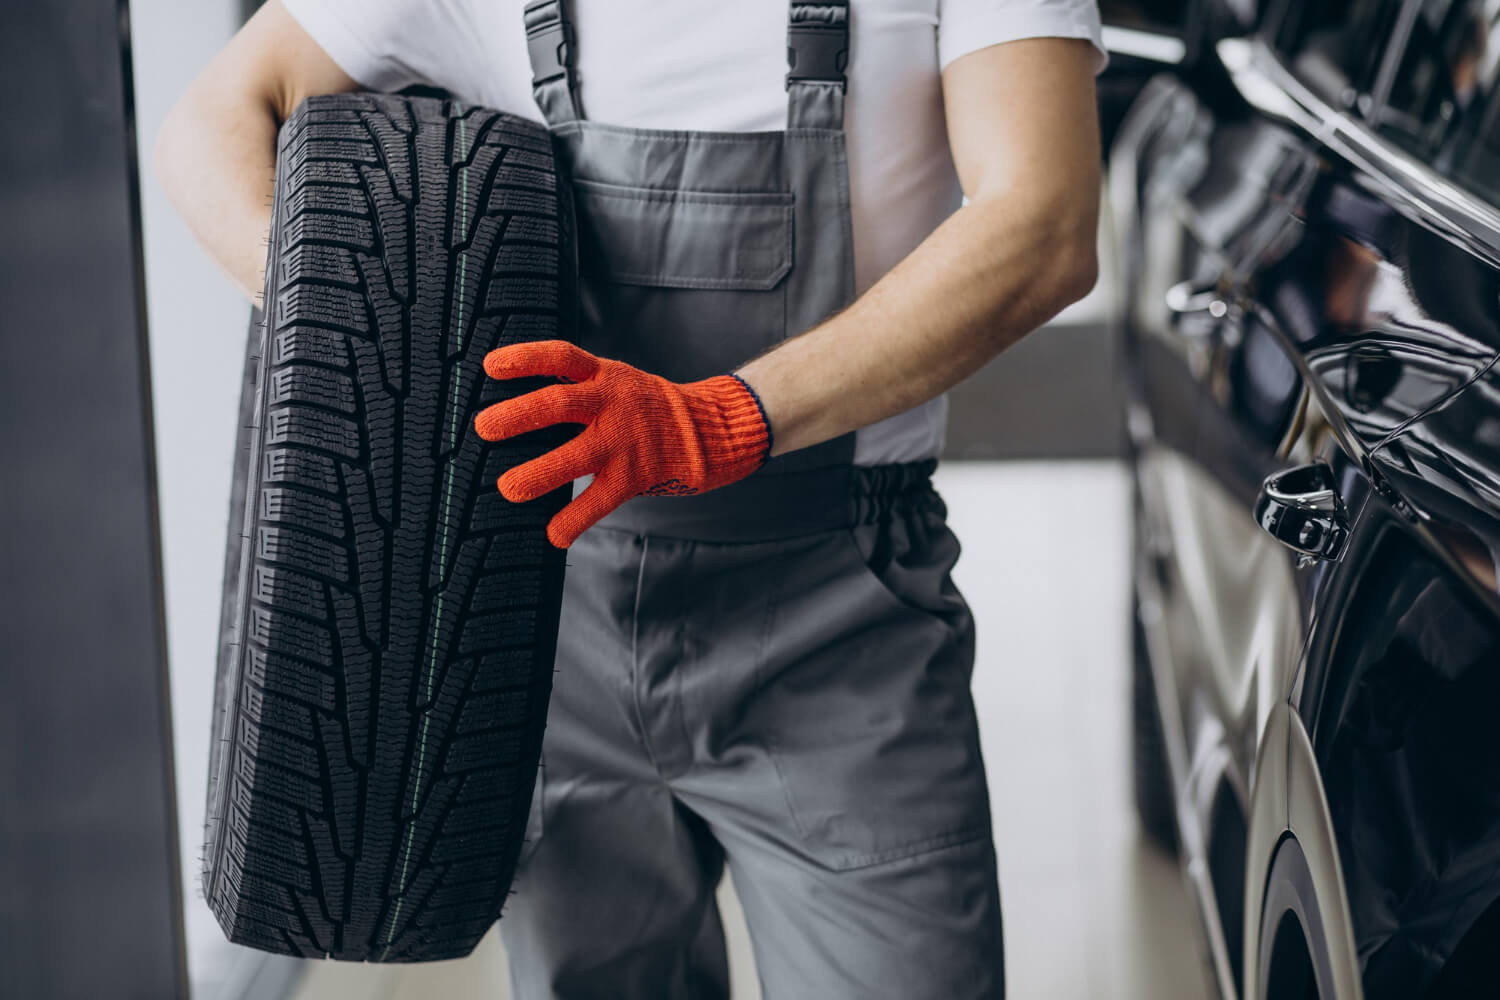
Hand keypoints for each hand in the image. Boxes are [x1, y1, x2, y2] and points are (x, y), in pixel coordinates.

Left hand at [474, 342, 771, 546]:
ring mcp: (624, 441)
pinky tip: (554, 535)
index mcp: (604, 376)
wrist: (705, 431)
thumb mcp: (614, 381)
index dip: (526, 358)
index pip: (562, 357)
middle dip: (521, 414)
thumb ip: (575, 387)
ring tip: (508, 488)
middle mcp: (612, 404)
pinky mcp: (634, 476)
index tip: (490, 366)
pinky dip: (575, 520)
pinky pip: (601, 500)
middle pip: (562, 403)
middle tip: (484, 427)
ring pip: (578, 456)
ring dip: (540, 472)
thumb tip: (512, 406)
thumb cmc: (644, 407)